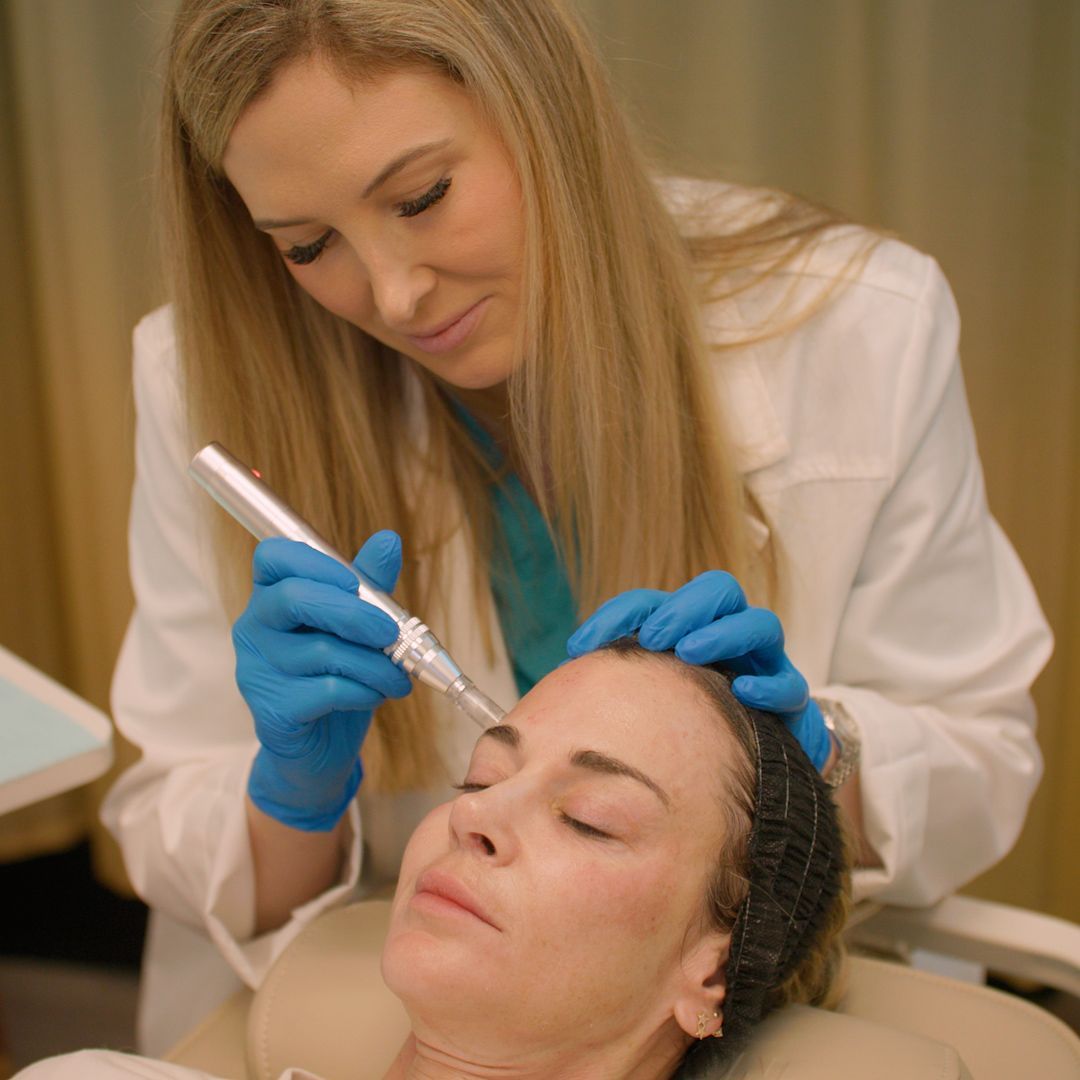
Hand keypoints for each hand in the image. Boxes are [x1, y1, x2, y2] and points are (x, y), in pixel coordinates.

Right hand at [234, 530, 412, 830]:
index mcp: (272, 597)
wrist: (320, 749)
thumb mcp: (357, 629)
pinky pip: (327, 691)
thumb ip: (368, 586)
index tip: (355, 581)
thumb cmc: (336, 678)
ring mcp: (256, 670)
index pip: (273, 556)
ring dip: (375, 664)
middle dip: (356, 613)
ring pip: (322, 651)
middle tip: (392, 633)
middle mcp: (254, 628)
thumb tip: (388, 540)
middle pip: (295, 599)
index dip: (315, 562)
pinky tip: (376, 696)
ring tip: (398, 676)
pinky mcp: (271, 710)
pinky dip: (364, 692)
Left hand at [566, 572, 831, 770]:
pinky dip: (770, 684)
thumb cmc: (686, 733)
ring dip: (724, 632)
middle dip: (685, 607)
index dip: (620, 613)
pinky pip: (791, 687)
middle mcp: (729, 639)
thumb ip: (612, 690)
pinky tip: (744, 692)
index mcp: (688, 632)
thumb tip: (559, 687)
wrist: (751, 779)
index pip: (653, 603)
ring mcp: (765, 666)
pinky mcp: (792, 706)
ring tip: (692, 651)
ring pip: (761, 625)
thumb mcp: (644, 706)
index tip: (583, 645)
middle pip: (720, 591)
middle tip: (655, 637)